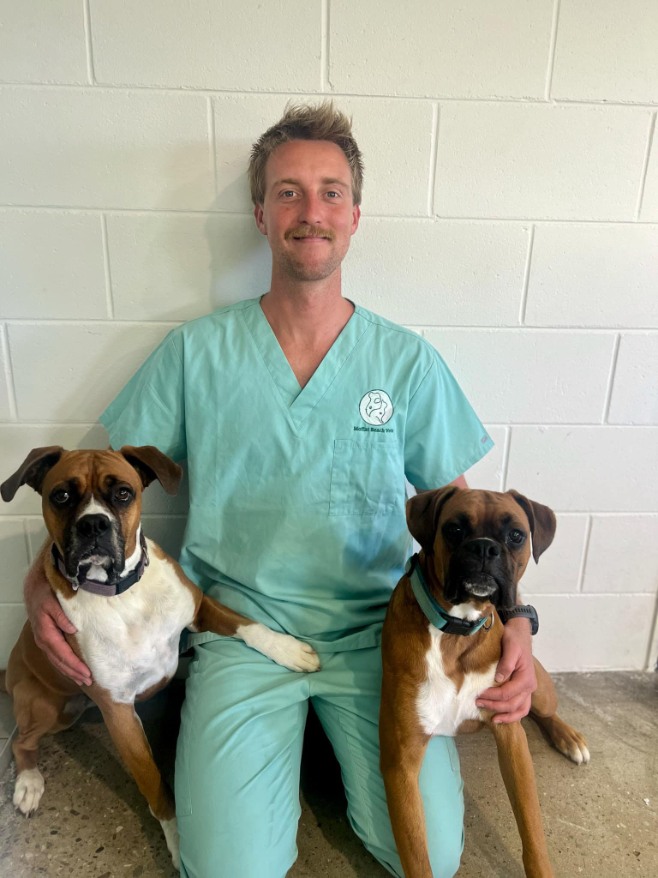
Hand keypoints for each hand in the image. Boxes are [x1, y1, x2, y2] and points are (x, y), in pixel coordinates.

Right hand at [24, 556, 91, 686]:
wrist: (34, 588)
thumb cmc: (46, 593)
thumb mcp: (53, 601)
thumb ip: (61, 615)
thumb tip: (72, 629)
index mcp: (46, 632)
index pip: (62, 653)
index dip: (74, 664)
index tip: (87, 673)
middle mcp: (44, 639)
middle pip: (59, 661)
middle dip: (74, 672)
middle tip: (88, 681)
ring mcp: (44, 640)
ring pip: (56, 661)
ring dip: (69, 671)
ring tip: (82, 680)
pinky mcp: (46, 639)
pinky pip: (55, 656)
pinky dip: (64, 664)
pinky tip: (72, 669)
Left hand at [476, 617, 535, 722]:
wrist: (521, 634)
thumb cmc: (515, 639)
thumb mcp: (510, 647)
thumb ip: (506, 664)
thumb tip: (499, 679)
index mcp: (526, 678)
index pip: (507, 693)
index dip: (492, 696)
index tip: (478, 695)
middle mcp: (530, 686)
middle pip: (513, 704)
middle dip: (495, 707)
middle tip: (478, 703)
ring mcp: (528, 690)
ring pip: (521, 710)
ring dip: (506, 716)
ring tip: (492, 719)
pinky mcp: (524, 690)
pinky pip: (521, 707)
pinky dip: (512, 714)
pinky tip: (501, 716)